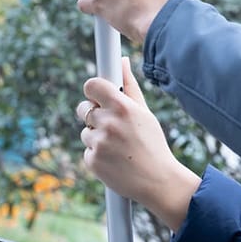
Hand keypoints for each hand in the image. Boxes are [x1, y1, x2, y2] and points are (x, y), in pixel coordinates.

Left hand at [76, 58, 199, 231]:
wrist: (157, 180)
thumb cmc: (152, 142)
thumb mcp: (145, 112)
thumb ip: (129, 86)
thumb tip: (122, 61)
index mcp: (123, 107)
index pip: (91, 86)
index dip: (92, 89)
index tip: (96, 94)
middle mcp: (109, 123)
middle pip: (83, 108)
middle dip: (93, 113)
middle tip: (111, 123)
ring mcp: (99, 143)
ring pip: (85, 131)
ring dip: (97, 136)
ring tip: (118, 146)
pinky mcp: (92, 161)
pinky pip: (87, 150)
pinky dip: (97, 154)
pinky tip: (114, 159)